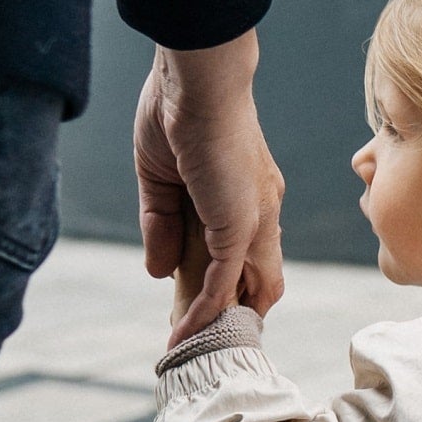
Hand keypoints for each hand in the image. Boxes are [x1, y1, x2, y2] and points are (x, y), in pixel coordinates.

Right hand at [134, 31, 285, 342]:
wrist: (195, 77)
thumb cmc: (176, 109)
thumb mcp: (160, 179)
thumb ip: (161, 227)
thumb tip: (158, 272)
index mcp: (249, 195)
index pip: (251, 254)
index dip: (235, 284)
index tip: (207, 306)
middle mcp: (262, 212)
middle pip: (261, 280)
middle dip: (237, 313)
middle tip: (208, 336)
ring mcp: (255, 222)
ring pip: (248, 289)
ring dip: (222, 321)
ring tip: (194, 345)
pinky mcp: (239, 229)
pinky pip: (223, 285)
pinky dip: (204, 313)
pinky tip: (184, 334)